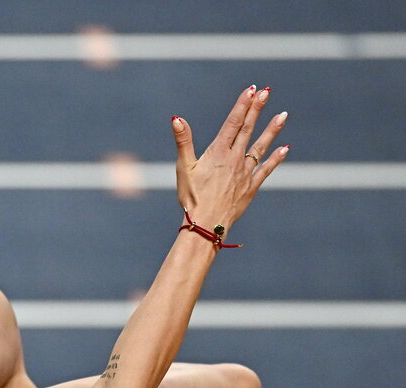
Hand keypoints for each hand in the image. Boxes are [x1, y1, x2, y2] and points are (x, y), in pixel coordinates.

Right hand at [172, 85, 288, 230]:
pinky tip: (285, 148)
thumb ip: (183, 141)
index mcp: (218, 153)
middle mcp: (234, 159)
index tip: (251, 89)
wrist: (206, 224)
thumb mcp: (183, 168)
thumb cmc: (191, 198)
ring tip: (283, 115)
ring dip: (272, 130)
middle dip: (257, 109)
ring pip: (260, 146)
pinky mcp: (250, 187)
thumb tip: (176, 119)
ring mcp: (245, 173)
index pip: (233, 123)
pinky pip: (266, 169)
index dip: (242, 105)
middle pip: (248, 129)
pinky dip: (276, 158)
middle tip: (266, 91)